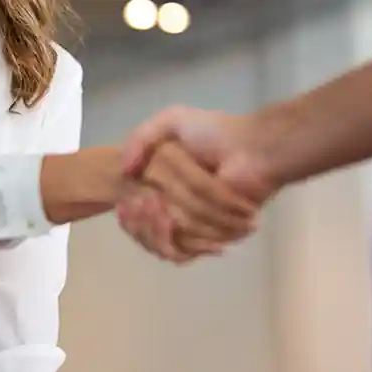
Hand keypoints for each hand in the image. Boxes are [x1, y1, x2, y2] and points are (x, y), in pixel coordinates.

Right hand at [118, 108, 275, 262]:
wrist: (250, 150)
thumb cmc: (215, 134)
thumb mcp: (172, 120)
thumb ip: (140, 138)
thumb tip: (123, 172)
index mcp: (169, 188)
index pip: (137, 214)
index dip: (127, 215)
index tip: (121, 202)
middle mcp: (181, 210)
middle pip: (145, 234)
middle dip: (137, 223)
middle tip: (136, 203)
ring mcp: (197, 225)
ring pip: (160, 245)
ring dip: (149, 230)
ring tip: (153, 206)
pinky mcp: (212, 238)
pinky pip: (182, 251)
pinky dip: (169, 238)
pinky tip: (167, 218)